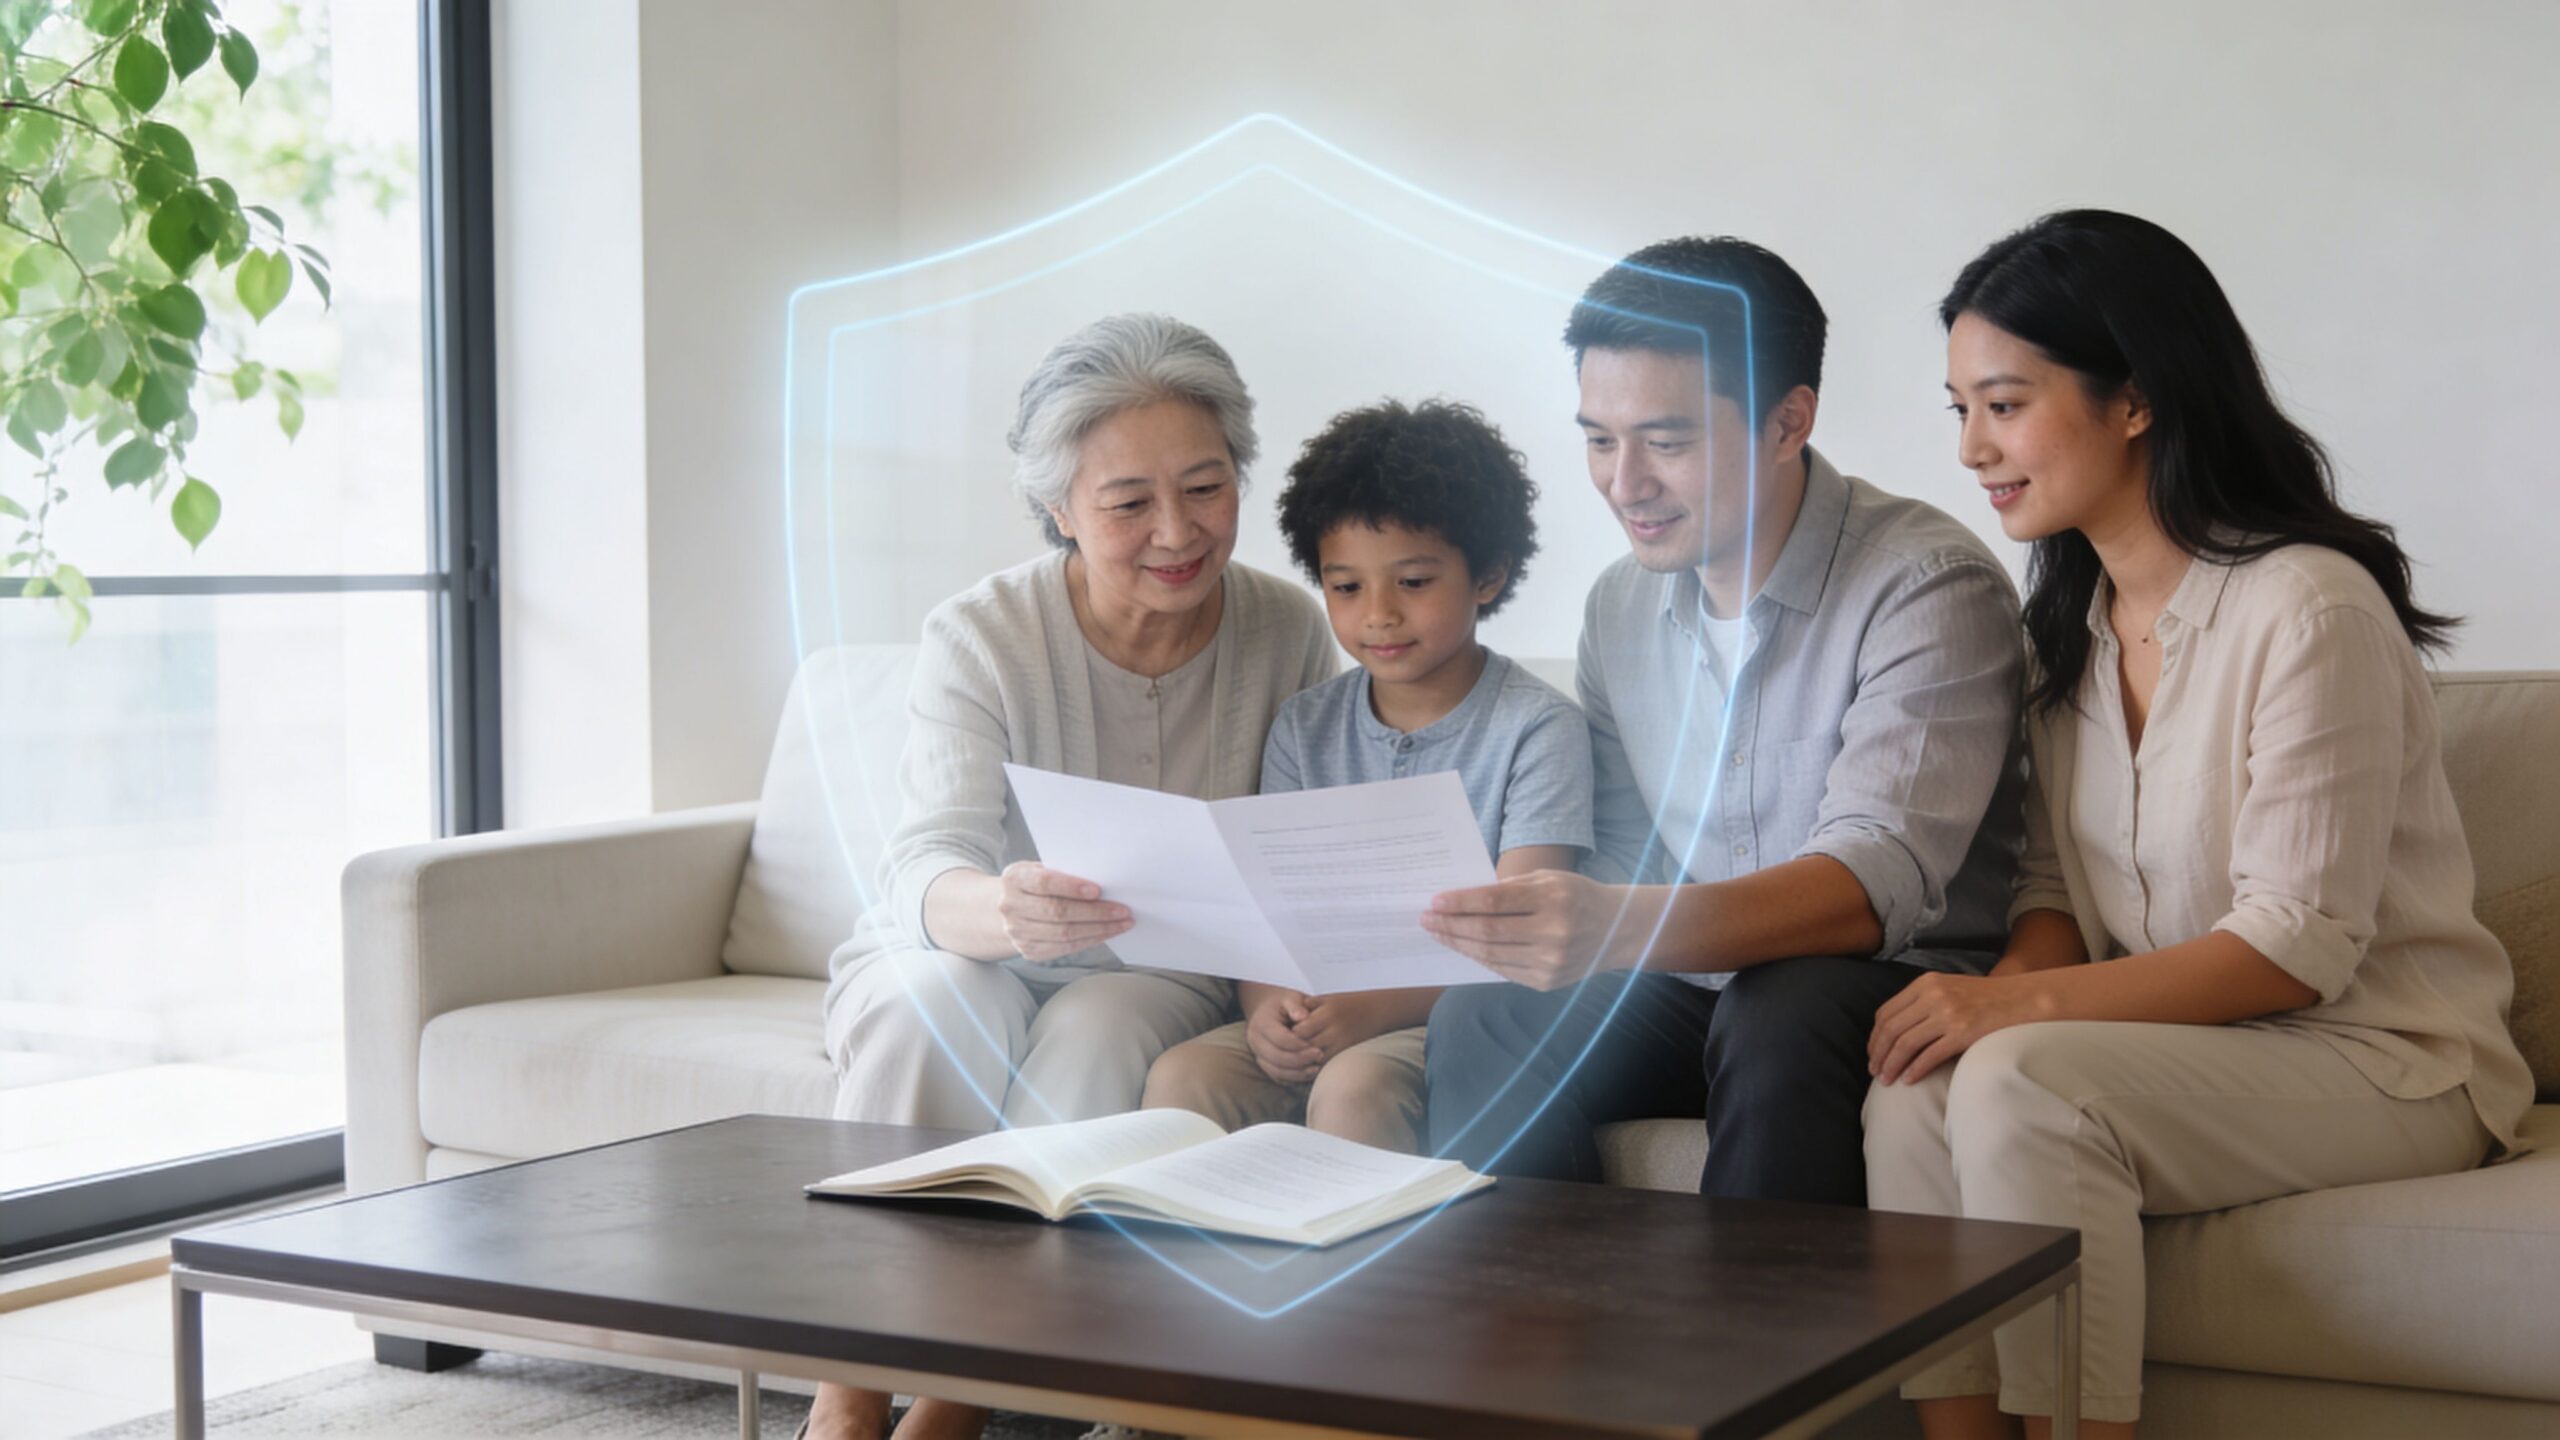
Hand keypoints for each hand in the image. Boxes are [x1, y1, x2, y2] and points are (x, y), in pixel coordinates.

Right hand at [995, 861, 1129, 963]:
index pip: (1043, 883)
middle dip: (1094, 912)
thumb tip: (1103, 881)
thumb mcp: (1041, 869)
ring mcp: (1018, 932)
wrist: (1009, 907)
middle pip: (1057, 912)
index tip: (1097, 890)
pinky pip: (1065, 948)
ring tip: (1122, 923)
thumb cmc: (1034, 883)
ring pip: (1064, 934)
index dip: (1071, 887)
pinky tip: (1107, 933)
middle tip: (1122, 910)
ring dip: (1099, 929)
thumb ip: (1063, 873)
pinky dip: (1090, 940)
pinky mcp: (1029, 951)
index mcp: (1014, 879)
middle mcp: (1011, 907)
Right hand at [1244, 990, 1323, 1084]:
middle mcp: (1255, 1040)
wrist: (1269, 1010)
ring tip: (1316, 1068)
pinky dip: (1293, 1078)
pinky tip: (1309, 1073)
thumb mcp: (1290, 998)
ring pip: (1275, 1070)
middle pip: (1277, 1057)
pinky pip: (1277, 1076)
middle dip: (1300, 1059)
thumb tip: (1303, 1017)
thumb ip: (1296, 1005)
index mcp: (1261, 1022)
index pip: (1280, 1038)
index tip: (1317, 1046)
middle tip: (1320, 1055)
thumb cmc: (1284, 1004)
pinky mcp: (1264, 1063)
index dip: (1299, 1045)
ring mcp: (1257, 1054)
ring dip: (1297, 1073)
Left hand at [1290, 991, 1394, 1059]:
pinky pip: (1327, 1065)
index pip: (1300, 1031)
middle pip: (1306, 1047)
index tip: (1281, 1035)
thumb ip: (1306, 1006)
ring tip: (1292, 1057)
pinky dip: (1315, 1066)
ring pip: (1315, 1060)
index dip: (1288, 1034)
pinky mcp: (1347, 1054)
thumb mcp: (1326, 999)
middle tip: (1282, 1049)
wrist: (1377, 1011)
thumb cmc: (1348, 1004)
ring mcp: (1343, 1044)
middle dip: (1293, 1049)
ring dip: (1303, 1060)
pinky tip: (1307, 1063)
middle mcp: (1335, 1031)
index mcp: (1328, 1014)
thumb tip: (1286, 1017)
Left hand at [1420, 869, 1617, 990]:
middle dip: (1451, 925)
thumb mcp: (1548, 879)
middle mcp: (1553, 932)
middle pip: (1488, 931)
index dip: (1460, 903)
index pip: (1495, 902)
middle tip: (1426, 919)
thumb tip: (1460, 899)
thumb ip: (1508, 888)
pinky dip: (1479, 958)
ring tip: (1439, 933)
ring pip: (1491, 954)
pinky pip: (1503, 970)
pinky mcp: (1548, 982)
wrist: (1616, 930)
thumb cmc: (1575, 896)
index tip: (1434, 901)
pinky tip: (1464, 947)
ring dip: (1459, 944)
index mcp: (1553, 899)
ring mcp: (1551, 962)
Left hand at [1868, 971, 2054, 1083]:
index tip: (1873, 1053)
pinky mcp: (1962, 1033)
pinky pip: (1929, 1056)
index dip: (1875, 1036)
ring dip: (1892, 1065)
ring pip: (1905, 1044)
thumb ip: (1922, 1002)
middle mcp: (1933, 996)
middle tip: (1874, 1072)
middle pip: (1891, 1029)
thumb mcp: (1948, 989)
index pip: (1886, 1012)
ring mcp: (1948, 1014)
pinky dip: (1915, 1070)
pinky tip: (1909, 1080)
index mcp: (1925, 984)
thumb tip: (1894, 1030)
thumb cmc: (1984, 998)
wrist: (2022, 999)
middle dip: (1878, 1054)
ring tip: (1886, 1080)